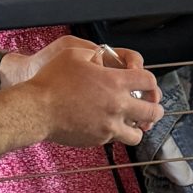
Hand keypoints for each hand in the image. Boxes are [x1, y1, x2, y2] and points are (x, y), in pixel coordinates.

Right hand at [27, 37, 160, 146]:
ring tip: (132, 122)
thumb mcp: (75, 54)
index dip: (151, 82)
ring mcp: (109, 125)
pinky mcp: (99, 139)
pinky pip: (116, 139)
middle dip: (156, 109)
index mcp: (114, 82)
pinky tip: (109, 125)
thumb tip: (106, 57)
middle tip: (152, 108)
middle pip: (153, 111)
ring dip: (138, 127)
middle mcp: (116, 105)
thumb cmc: (51, 80)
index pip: (149, 82)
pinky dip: (116, 133)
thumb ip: (97, 54)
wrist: (36, 109)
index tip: (147, 85)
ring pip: (138, 134)